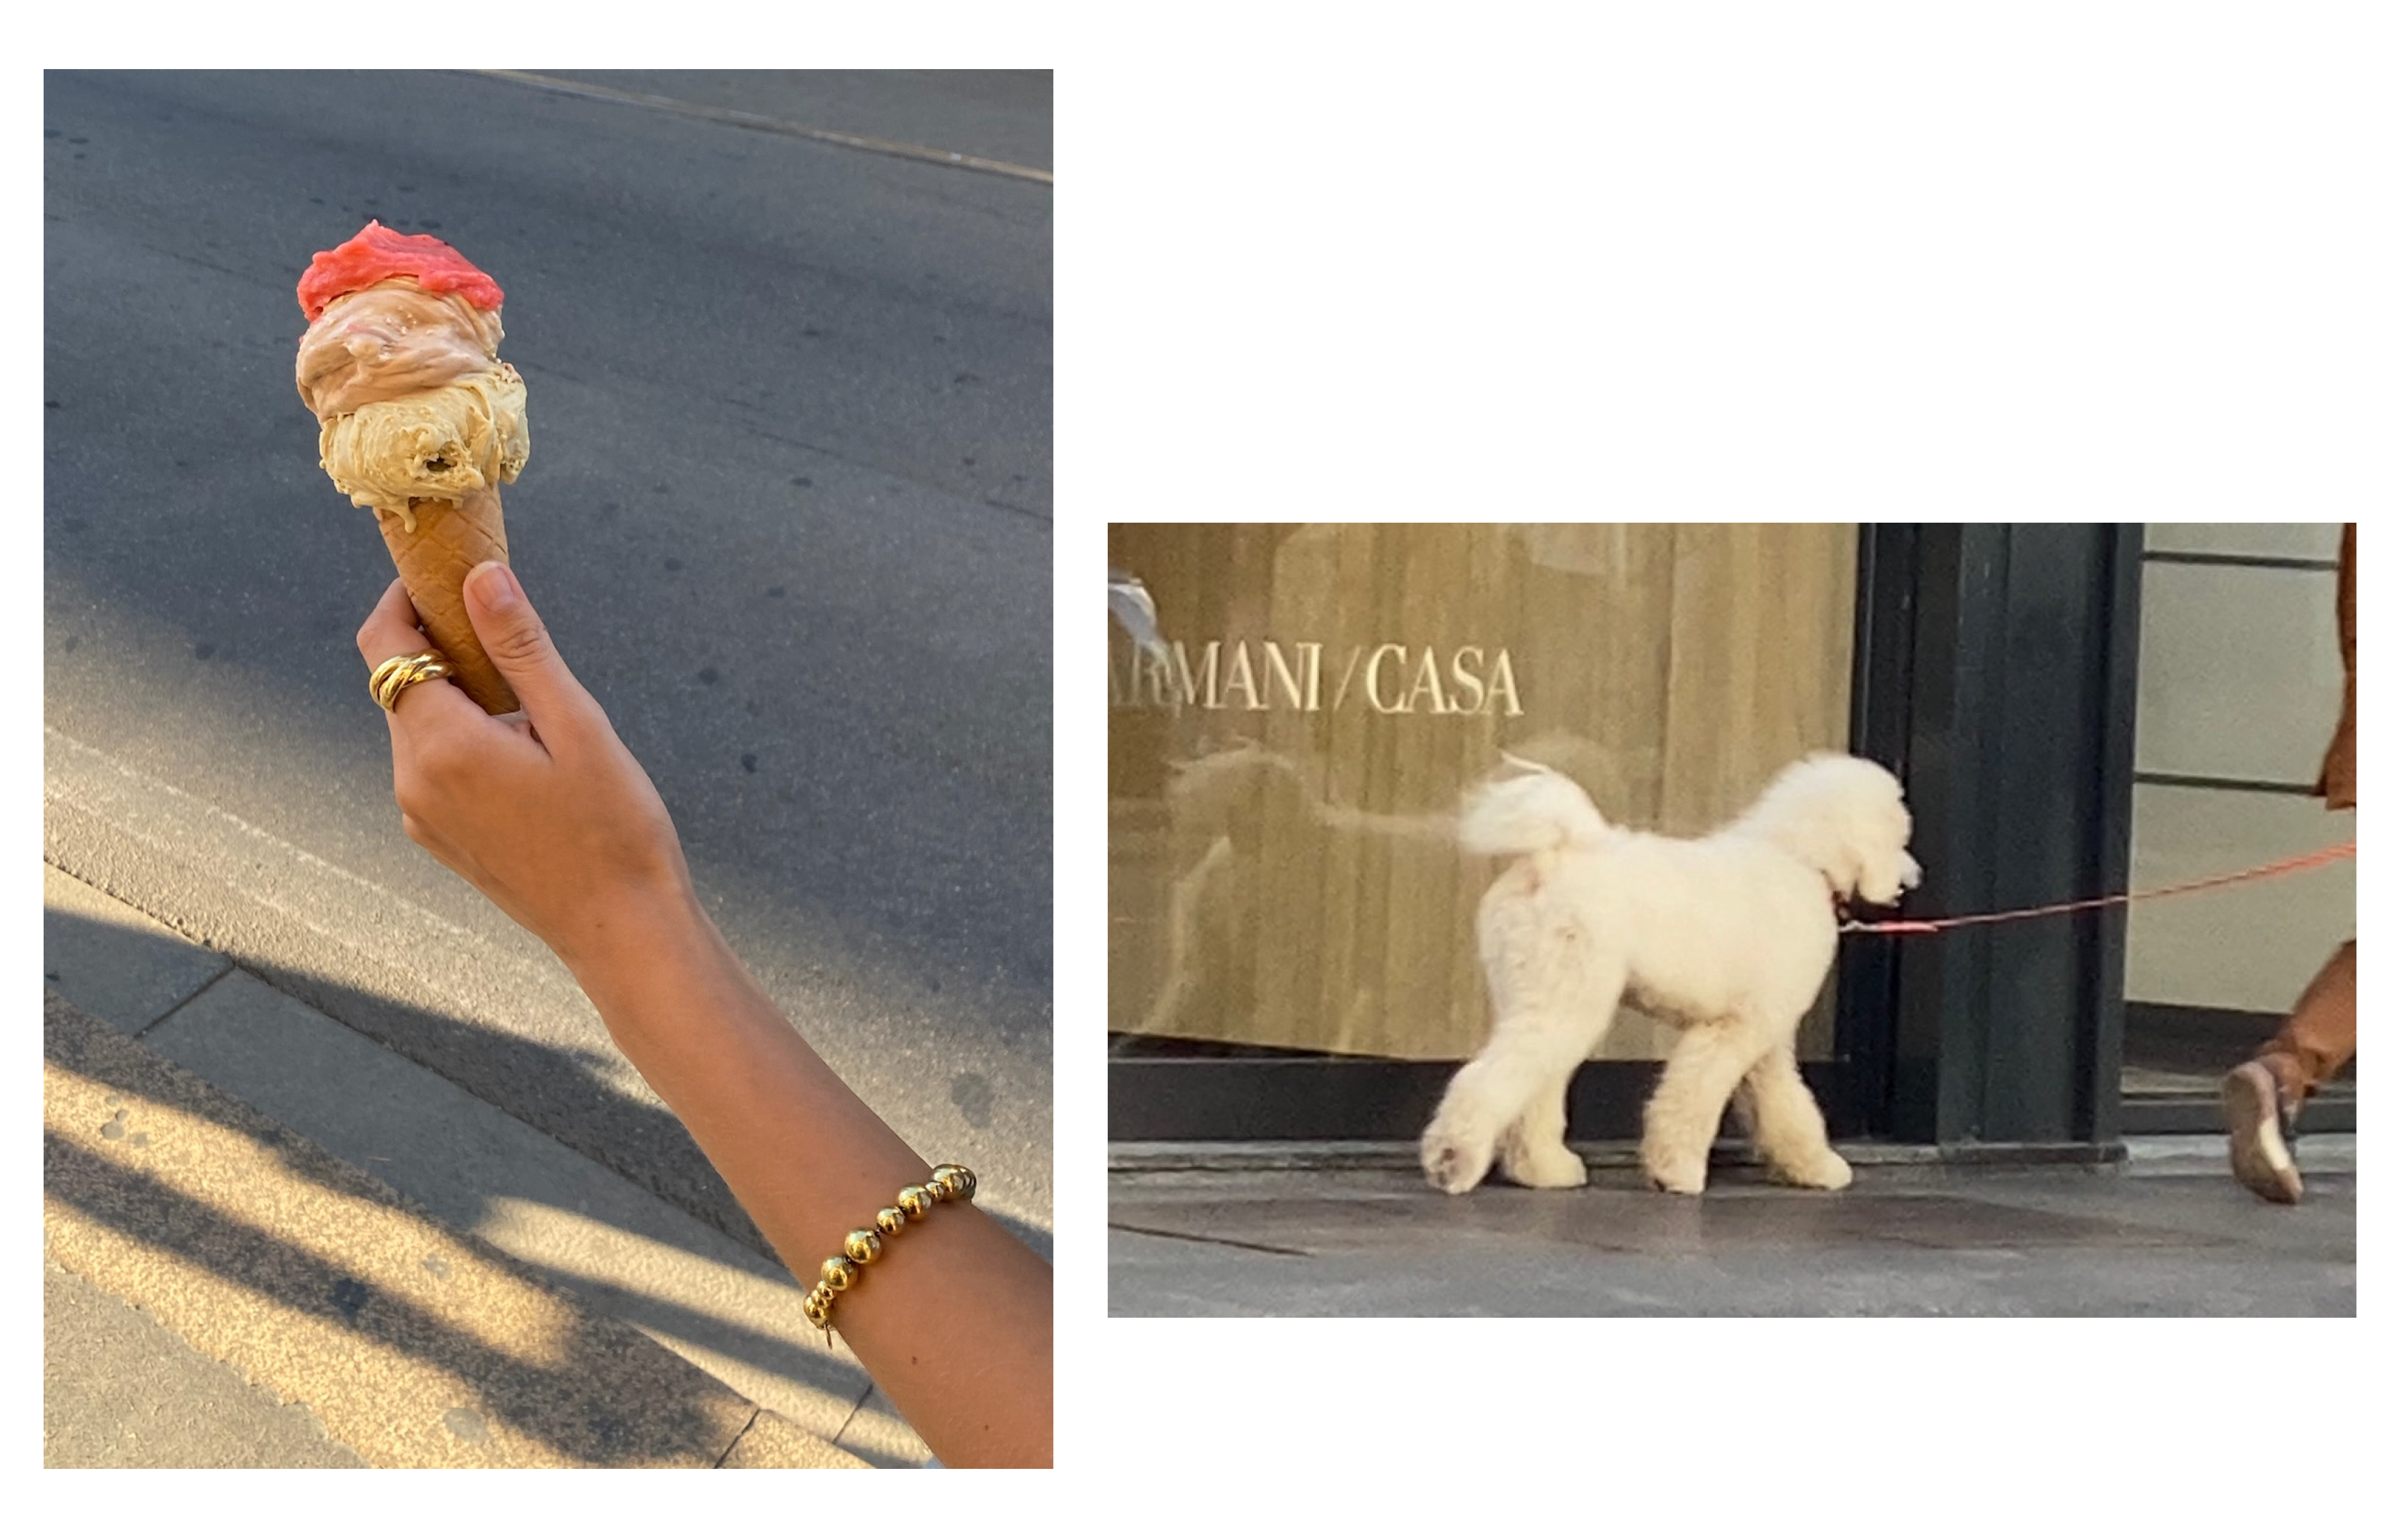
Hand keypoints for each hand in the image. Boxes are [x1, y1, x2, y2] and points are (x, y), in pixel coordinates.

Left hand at [355, 564, 696, 972]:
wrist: (622, 929)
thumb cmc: (615, 828)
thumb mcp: (578, 726)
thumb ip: (521, 647)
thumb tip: (481, 576)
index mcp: (443, 744)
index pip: (384, 644)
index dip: (404, 598)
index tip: (446, 575)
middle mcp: (413, 779)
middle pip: (398, 682)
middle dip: (441, 645)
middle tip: (509, 633)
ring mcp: (421, 814)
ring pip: (417, 724)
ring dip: (458, 696)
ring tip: (533, 710)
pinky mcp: (439, 838)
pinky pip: (432, 766)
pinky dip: (462, 739)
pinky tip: (526, 757)